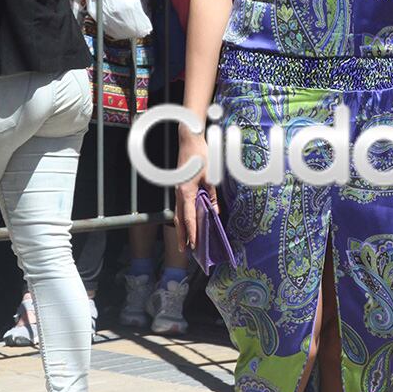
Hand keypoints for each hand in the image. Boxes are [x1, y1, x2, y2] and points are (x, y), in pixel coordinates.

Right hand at [174, 131, 216, 251]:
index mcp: (186, 192)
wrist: (189, 140)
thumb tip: (215, 211)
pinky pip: (181, 207)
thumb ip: (212, 195)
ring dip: (182, 228)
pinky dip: (183, 218)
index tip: (194, 245)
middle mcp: (179, 194)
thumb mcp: (210, 176)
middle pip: (179, 219)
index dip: (192, 232)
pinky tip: (188, 223)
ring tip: (185, 242)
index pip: (189, 217)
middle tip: (184, 251)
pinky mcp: (180, 187)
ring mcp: (178, 191)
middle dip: (182, 236)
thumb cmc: (200, 156)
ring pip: (178, 214)